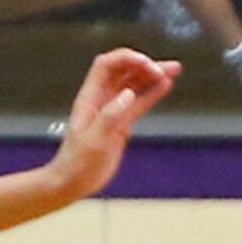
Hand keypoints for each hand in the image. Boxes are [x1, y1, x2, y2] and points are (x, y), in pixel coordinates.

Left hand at [50, 49, 177, 199]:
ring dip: (153, 75)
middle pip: (124, 70)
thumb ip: (110, 116)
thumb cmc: (75, 165)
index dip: (127, 58)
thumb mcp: (93, 140)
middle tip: (162, 70)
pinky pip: (139, 103)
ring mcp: (112, 111)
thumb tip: (128, 94)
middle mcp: (102, 100)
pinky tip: (166, 86)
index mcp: (90, 98)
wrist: (71, 185)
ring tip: (173, 70)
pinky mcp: (121, 124)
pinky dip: (152, 93)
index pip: (107, 64)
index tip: (146, 64)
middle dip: (144, 64)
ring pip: (134, 84)